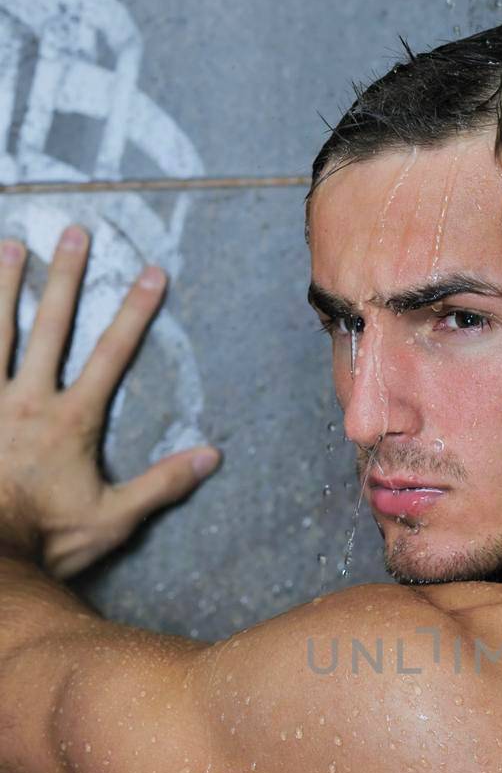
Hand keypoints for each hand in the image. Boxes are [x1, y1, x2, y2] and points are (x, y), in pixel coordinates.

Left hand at [0, 225, 220, 579]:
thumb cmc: (47, 540)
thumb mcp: (113, 520)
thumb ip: (160, 485)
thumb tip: (210, 457)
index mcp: (71, 421)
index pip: (112, 356)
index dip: (135, 312)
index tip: (153, 273)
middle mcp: (27, 400)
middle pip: (50, 326)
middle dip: (66, 277)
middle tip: (75, 232)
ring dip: (4, 286)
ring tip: (10, 246)